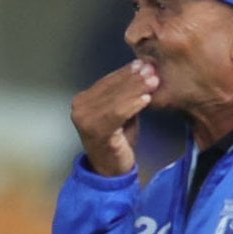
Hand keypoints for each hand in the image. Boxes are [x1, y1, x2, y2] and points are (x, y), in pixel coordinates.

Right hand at [70, 59, 158, 176]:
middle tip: (152, 70)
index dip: (126, 72)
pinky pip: (117, 114)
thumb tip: (143, 68)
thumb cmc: (117, 140)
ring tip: (153, 82)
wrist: (110, 170)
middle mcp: (79, 109)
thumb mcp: (121, 112)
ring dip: (136, 89)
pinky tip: (146, 99)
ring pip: (115, 99)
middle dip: (133, 78)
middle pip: (110, 88)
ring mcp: (85, 121)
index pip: (106, 81)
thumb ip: (126, 94)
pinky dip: (133, 105)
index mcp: (82, 101)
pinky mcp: (96, 132)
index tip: (144, 63)